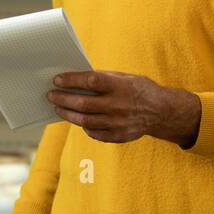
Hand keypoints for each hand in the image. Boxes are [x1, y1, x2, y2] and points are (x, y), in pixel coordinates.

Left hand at [46, 70, 200, 145]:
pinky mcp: (118, 136)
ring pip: (85, 121)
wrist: (162, 112)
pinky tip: (78, 120)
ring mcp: (118, 123)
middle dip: (63, 99)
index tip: (57, 80)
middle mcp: (118, 106)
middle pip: (83, 104)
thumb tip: (77, 78)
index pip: (90, 82)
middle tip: (51, 95)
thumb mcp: (125, 77)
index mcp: (120, 87)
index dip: (72, 80)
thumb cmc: (140, 89)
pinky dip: (84, 126)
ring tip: (58, 107)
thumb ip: (103, 78)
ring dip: (68, 113)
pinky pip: (94, 133)